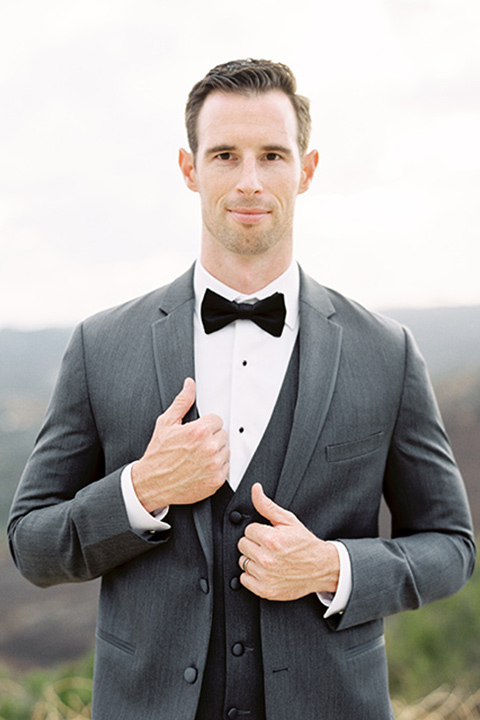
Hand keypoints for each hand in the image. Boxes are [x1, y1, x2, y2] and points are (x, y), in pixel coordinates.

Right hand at [131, 378, 228, 511]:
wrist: (152, 483)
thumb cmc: (158, 455)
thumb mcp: (166, 423)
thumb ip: (182, 402)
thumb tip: (189, 385)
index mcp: (198, 431)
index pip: (217, 420)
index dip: (206, 425)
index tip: (196, 433)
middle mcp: (208, 448)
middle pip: (223, 434)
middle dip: (211, 438)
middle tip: (195, 445)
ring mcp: (214, 465)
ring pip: (225, 451)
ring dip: (215, 452)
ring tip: (197, 457)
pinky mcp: (216, 480)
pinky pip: (226, 468)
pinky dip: (216, 468)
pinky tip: (201, 468)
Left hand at [237, 483, 339, 600]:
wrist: (320, 568)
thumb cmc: (304, 544)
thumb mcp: (288, 520)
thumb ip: (267, 505)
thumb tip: (255, 489)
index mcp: (271, 540)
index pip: (248, 530)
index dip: (259, 531)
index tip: (269, 535)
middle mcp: (266, 559)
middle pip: (242, 545)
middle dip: (254, 544)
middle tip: (269, 546)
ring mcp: (265, 576)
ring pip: (242, 562)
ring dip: (252, 559)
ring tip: (269, 558)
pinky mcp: (264, 590)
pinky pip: (244, 579)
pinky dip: (252, 575)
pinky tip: (265, 570)